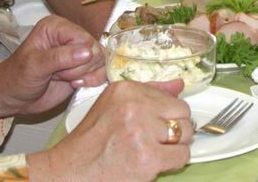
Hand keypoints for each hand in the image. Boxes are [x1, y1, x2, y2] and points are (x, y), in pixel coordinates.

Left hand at [0, 16, 103, 118]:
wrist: (13, 98)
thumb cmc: (17, 78)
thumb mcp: (33, 66)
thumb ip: (59, 58)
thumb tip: (88, 52)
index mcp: (58, 27)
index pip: (83, 38)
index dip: (76, 57)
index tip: (57, 69)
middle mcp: (72, 36)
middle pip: (95, 50)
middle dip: (79, 68)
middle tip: (58, 74)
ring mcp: (80, 52)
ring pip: (101, 61)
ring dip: (83, 75)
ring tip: (63, 79)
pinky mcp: (86, 67)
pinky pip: (103, 71)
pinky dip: (93, 81)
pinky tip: (76, 84)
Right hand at [30, 80, 192, 181]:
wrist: (71, 171)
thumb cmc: (89, 142)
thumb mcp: (112, 106)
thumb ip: (148, 93)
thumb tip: (179, 85)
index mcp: (126, 90)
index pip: (171, 96)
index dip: (166, 115)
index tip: (154, 124)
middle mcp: (135, 106)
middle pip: (183, 112)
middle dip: (174, 128)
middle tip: (155, 140)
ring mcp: (142, 132)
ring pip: (185, 133)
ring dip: (174, 146)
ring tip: (152, 150)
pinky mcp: (148, 157)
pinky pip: (182, 155)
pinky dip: (173, 162)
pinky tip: (153, 163)